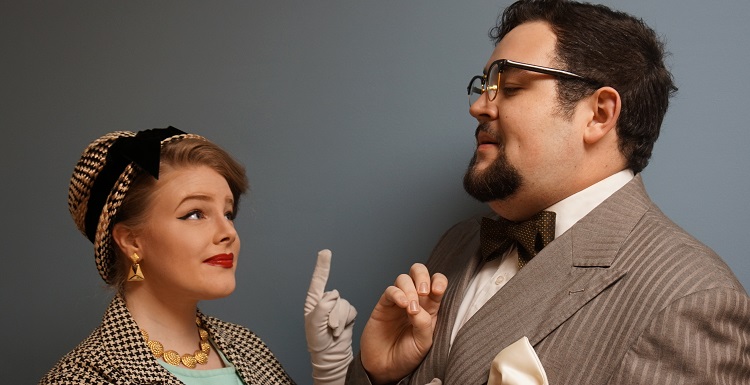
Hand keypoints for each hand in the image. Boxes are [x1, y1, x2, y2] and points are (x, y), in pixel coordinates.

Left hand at [304, 249, 356, 384]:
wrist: (331, 355)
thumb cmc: (318, 341)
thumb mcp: (314, 325)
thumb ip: (322, 307)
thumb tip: (333, 294)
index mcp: (314, 302)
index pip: (318, 281)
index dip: (322, 266)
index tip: (325, 252)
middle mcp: (326, 302)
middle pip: (335, 297)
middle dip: (333, 314)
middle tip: (328, 328)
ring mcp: (337, 308)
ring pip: (344, 304)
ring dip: (340, 320)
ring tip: (333, 332)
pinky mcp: (348, 313)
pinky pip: (352, 310)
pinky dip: (347, 321)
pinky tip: (341, 330)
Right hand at [360, 263, 447, 383]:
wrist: (385, 368)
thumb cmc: (407, 356)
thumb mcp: (423, 343)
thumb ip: (424, 323)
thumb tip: (416, 306)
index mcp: (430, 308)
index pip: (437, 284)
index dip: (439, 281)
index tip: (437, 291)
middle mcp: (415, 300)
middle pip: (419, 272)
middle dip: (422, 276)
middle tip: (423, 292)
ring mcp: (398, 301)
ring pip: (403, 278)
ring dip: (409, 288)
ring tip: (410, 307)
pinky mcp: (383, 305)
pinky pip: (390, 290)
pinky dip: (396, 293)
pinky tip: (401, 304)